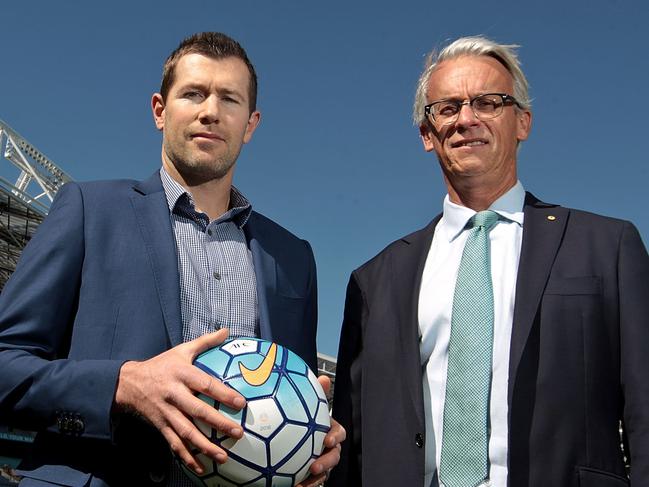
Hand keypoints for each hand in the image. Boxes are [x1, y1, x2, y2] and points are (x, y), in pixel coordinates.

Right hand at [114, 328, 244, 474]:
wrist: (128, 383)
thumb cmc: (162, 365)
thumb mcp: (181, 350)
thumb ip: (205, 342)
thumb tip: (226, 331)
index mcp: (181, 374)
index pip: (205, 384)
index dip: (223, 394)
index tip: (241, 403)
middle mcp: (173, 394)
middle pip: (197, 411)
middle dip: (218, 423)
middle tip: (238, 433)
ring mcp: (166, 412)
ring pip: (186, 432)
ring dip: (204, 446)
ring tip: (223, 457)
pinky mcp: (160, 426)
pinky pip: (174, 444)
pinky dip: (187, 457)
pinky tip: (201, 468)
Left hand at [296, 375, 345, 486]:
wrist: (278, 442)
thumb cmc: (296, 420)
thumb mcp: (303, 406)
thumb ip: (313, 394)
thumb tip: (324, 377)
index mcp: (326, 431)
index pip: (338, 433)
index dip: (336, 435)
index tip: (327, 438)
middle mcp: (324, 447)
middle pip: (333, 455)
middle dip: (327, 462)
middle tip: (315, 466)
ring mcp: (318, 462)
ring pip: (323, 473)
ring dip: (316, 479)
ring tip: (303, 484)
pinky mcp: (307, 476)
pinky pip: (309, 483)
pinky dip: (303, 485)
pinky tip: (293, 486)